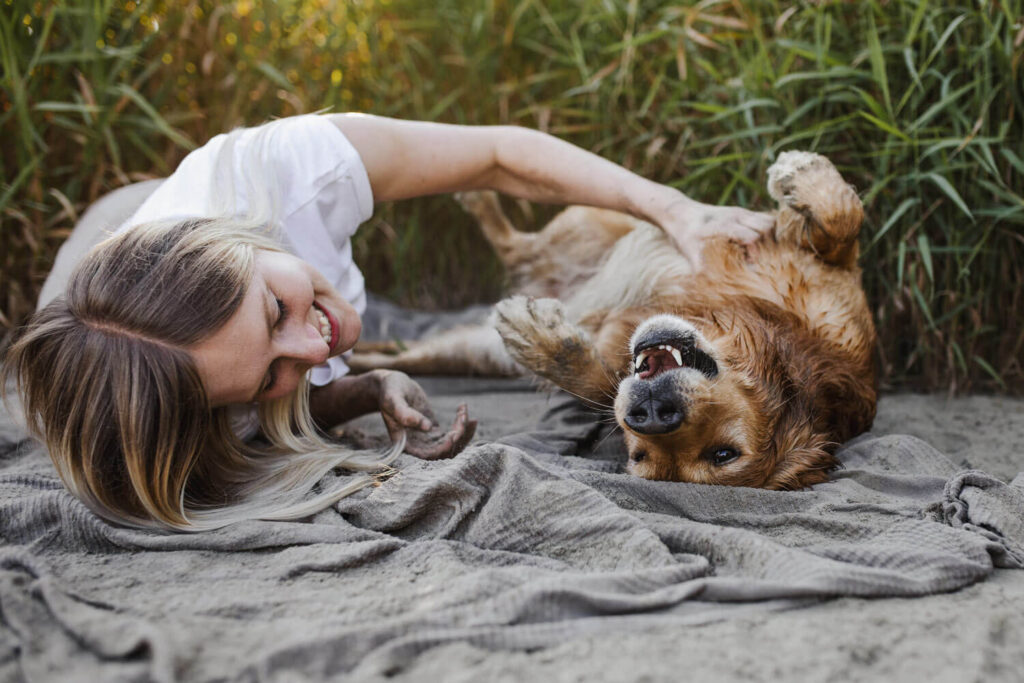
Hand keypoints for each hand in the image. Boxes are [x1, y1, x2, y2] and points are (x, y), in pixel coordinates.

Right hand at [375, 370, 476, 459]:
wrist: (391, 385)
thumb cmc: (389, 392)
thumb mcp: (393, 400)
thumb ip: (405, 414)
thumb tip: (427, 427)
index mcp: (405, 444)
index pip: (428, 455)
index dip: (443, 449)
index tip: (453, 435)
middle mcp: (418, 445)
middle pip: (445, 452)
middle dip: (458, 437)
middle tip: (462, 416)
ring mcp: (427, 438)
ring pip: (452, 445)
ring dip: (463, 431)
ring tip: (464, 412)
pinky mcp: (434, 430)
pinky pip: (453, 434)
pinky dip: (462, 425)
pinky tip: (463, 410)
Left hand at [657, 197, 774, 269]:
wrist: (681, 213)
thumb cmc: (685, 235)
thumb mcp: (689, 252)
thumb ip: (700, 267)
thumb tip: (713, 285)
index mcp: (724, 225)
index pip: (752, 237)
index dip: (756, 254)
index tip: (750, 265)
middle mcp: (736, 215)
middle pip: (767, 227)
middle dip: (768, 245)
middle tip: (760, 259)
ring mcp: (742, 212)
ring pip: (770, 220)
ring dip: (772, 237)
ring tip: (763, 252)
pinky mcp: (744, 212)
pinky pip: (767, 218)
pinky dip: (770, 231)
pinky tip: (762, 244)